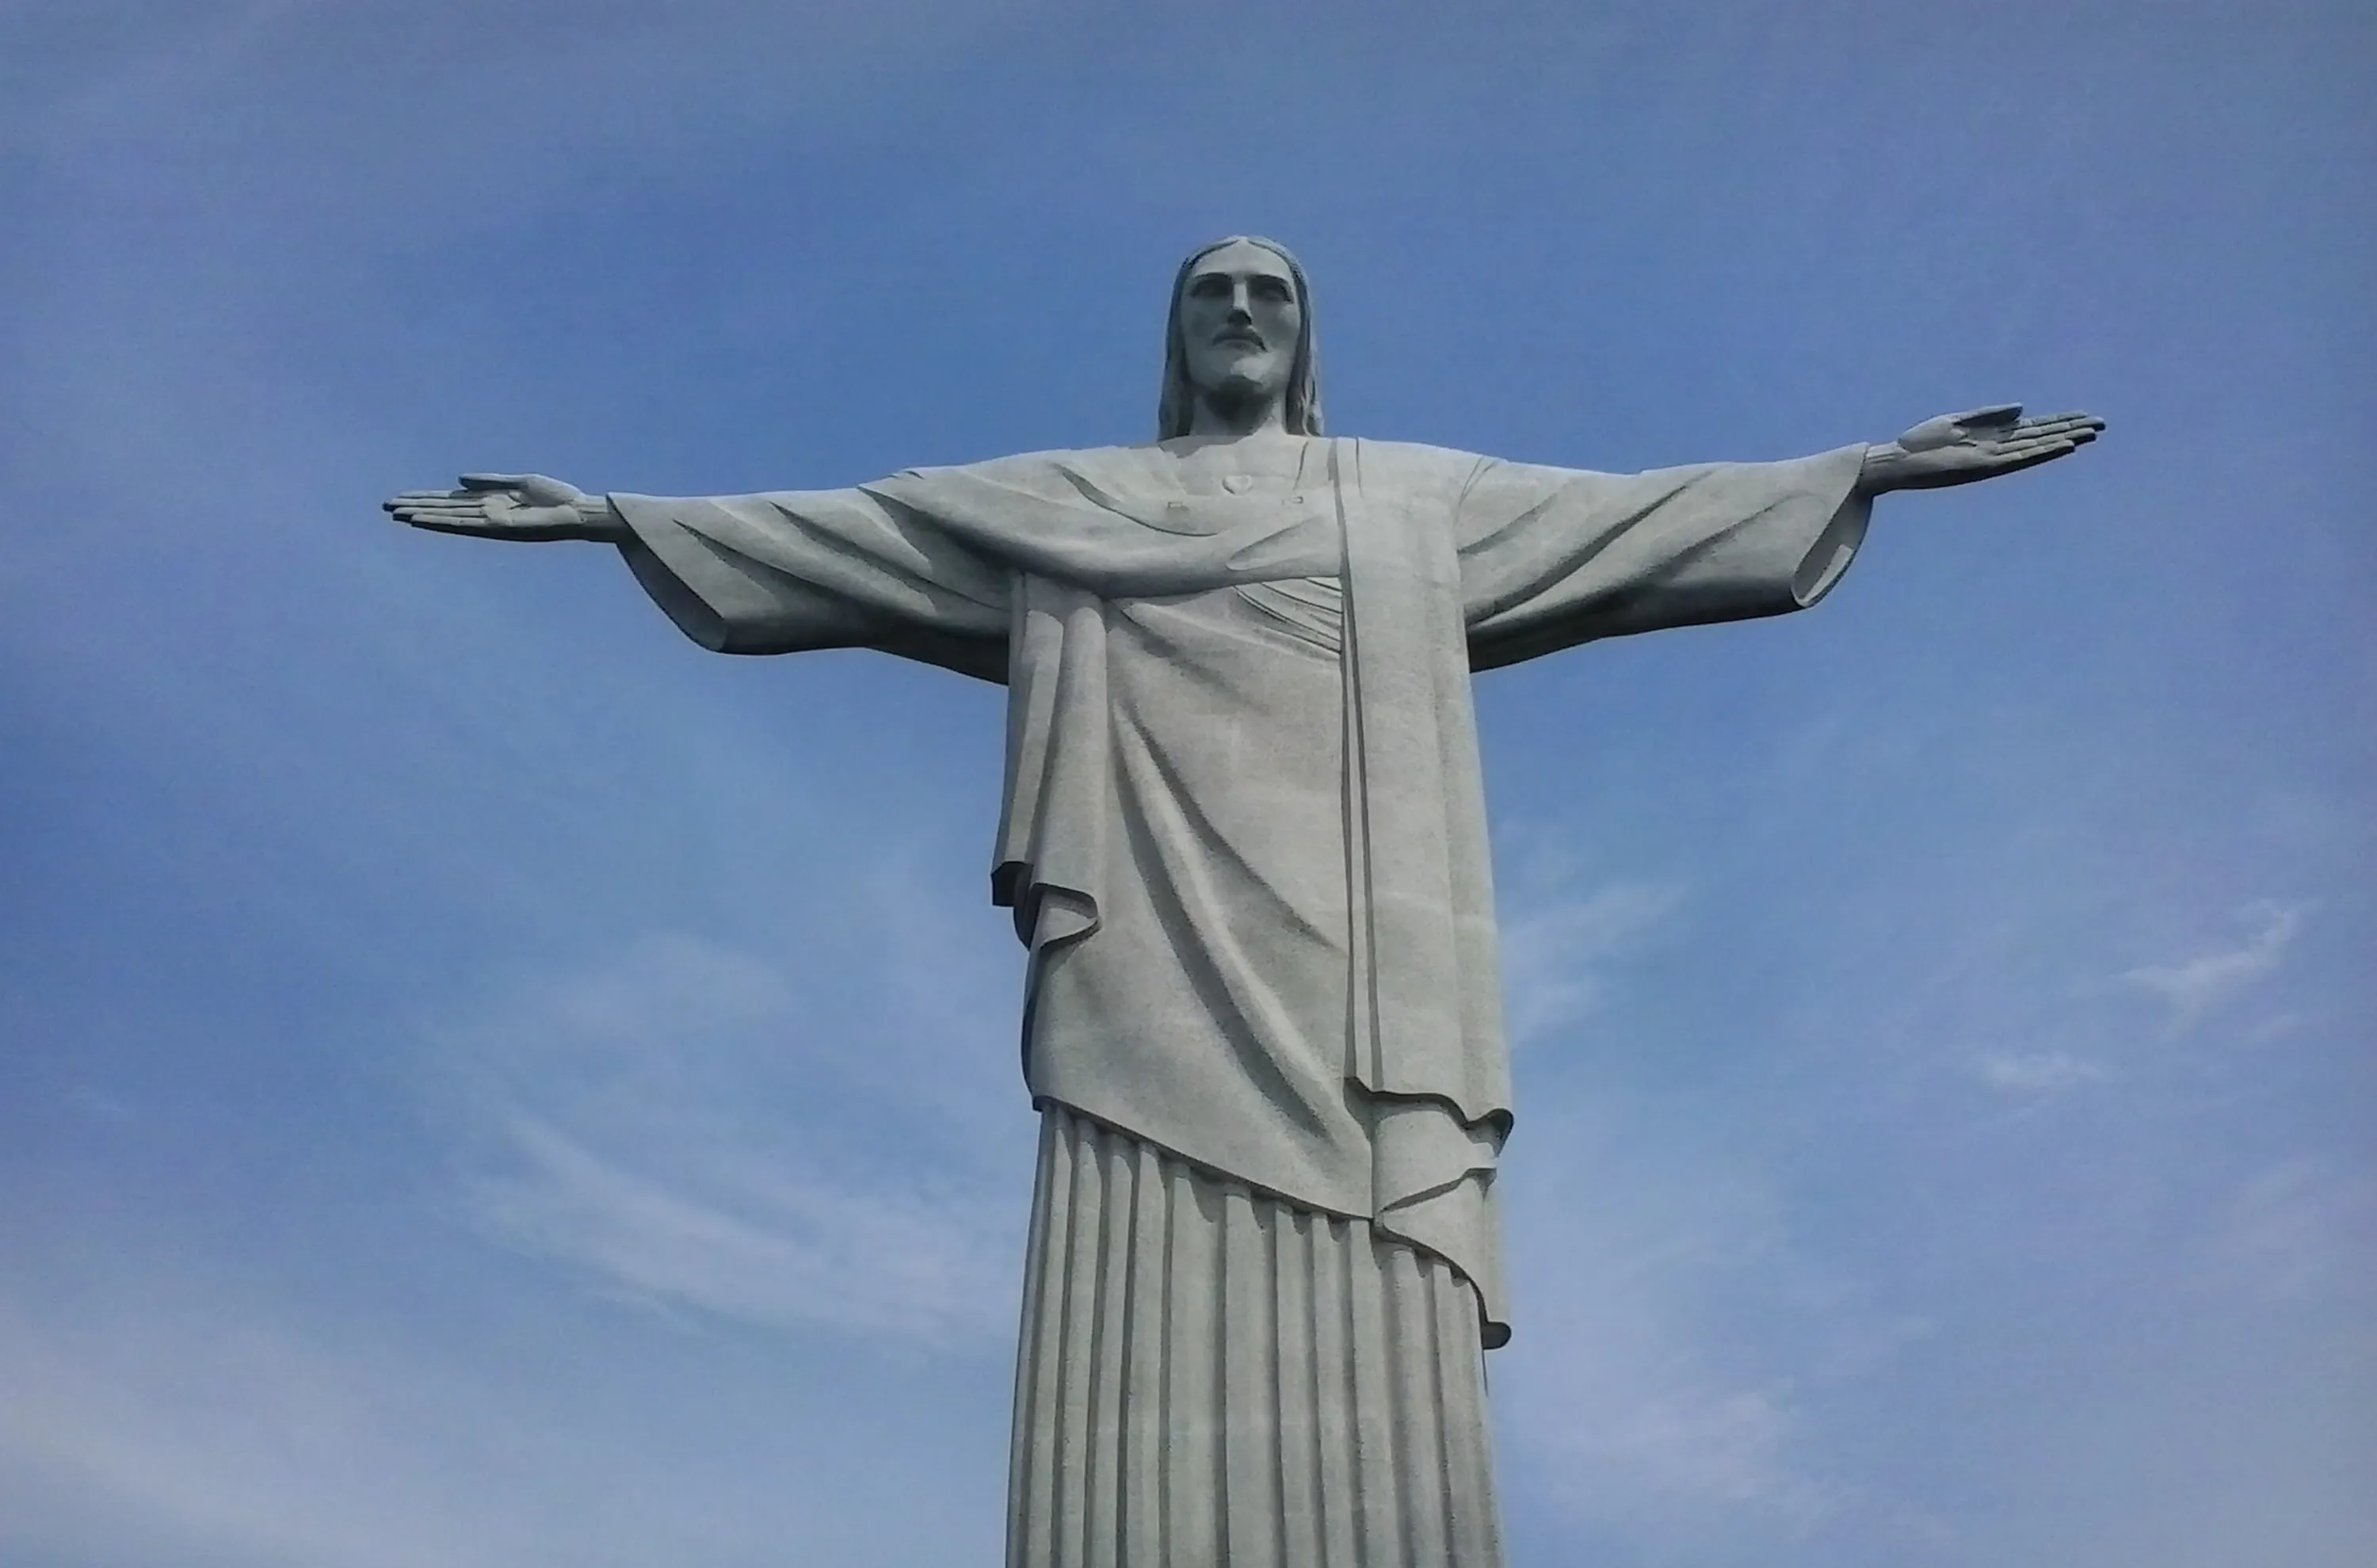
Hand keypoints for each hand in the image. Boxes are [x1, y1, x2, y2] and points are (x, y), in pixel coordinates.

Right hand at [382, 473, 623, 541]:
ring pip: (448, 518)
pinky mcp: (498, 527)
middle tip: (386, 507)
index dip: (426, 499)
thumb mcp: (519, 482)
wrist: (578, 511)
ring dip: (422, 516)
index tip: (401, 498)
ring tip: (397, 514)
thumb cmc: (556, 497)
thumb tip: (458, 480)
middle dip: (416, 507)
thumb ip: (489, 481)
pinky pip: (464, 524)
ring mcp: (490, 521)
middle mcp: (486, 514)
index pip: (450, 501)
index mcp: (490, 502)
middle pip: (443, 510)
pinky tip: (423, 520)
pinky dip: (442, 522)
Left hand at [1857, 405, 2104, 494]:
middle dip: (2070, 431)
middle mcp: (1996, 449)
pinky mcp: (1982, 467)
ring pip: (2036, 448)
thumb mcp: (1956, 421)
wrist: (1896, 462)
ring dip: (2063, 441)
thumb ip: (1989, 415)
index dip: (2059, 423)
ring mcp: (1992, 459)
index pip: (2033, 429)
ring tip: (2090, 435)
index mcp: (1991, 436)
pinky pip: (2018, 459)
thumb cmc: (1920, 443)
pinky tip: (2062, 447)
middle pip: (2041, 437)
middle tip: (2101, 425)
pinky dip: (2042, 453)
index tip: (2084, 417)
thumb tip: (2023, 408)